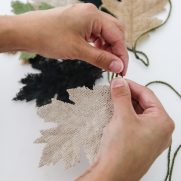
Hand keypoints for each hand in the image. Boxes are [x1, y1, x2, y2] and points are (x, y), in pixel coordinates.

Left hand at [8, 3, 127, 74]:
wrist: (26, 32)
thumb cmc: (49, 38)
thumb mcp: (78, 50)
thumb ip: (100, 58)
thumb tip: (118, 66)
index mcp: (93, 16)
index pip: (117, 35)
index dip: (121, 54)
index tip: (122, 69)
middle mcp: (91, 13)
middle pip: (114, 31)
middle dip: (117, 49)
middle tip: (115, 65)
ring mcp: (84, 17)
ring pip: (105, 32)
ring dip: (108, 47)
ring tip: (105, 61)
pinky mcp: (78, 22)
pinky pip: (95, 33)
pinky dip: (98, 44)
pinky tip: (96, 52)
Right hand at [77, 78, 173, 180]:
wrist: (112, 174)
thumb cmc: (122, 148)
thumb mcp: (122, 116)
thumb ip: (121, 95)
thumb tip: (118, 81)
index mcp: (163, 121)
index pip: (147, 94)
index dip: (131, 85)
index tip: (118, 81)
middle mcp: (160, 129)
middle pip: (143, 103)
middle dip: (128, 95)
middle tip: (113, 89)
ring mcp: (150, 137)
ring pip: (138, 113)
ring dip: (125, 104)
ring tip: (112, 99)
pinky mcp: (140, 142)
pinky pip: (134, 122)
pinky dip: (124, 114)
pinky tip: (114, 111)